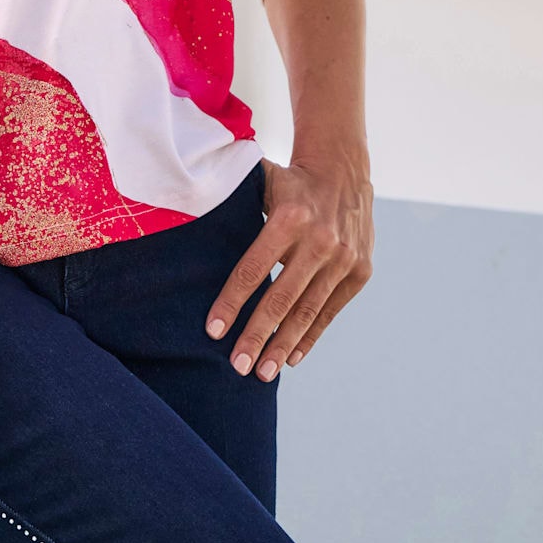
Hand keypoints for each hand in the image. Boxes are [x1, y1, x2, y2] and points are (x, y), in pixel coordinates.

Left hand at [204, 153, 374, 380]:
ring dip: (283, 345)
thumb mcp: (260, 181)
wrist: (344, 170)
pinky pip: (330, 310)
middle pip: (281, 298)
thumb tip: (181, 211)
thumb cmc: (288, 181)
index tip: (213, 330)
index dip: (231, 301)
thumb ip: (229, 199)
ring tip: (263, 373)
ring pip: (308, 310)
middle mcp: (320, 240)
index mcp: (288, 217)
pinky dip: (310, 336)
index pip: (253, 268)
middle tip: (237, 366)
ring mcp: (344, 258)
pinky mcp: (360, 271)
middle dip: (257, 335)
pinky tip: (291, 357)